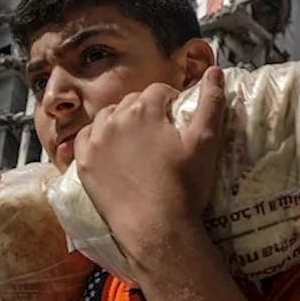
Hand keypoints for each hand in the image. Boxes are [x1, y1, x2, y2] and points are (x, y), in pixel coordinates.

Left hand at [73, 67, 226, 262]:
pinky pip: (85, 139)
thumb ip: (211, 103)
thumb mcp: (205, 142)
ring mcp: (96, 142)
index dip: (170, 99)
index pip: (158, 91)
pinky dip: (96, 139)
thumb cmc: (184, 187)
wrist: (156, 228)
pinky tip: (109, 149)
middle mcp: (114, 120)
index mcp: (144, 110)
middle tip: (159, 131)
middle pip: (131, 102)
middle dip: (146, 110)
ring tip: (135, 139)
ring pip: (106, 117)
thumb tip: (214, 71)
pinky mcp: (84, 164)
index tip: (176, 114)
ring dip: (120, 121)